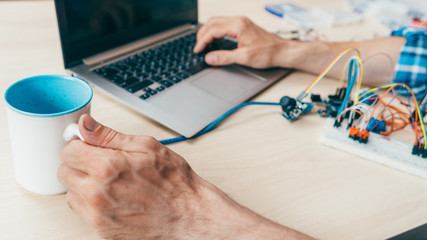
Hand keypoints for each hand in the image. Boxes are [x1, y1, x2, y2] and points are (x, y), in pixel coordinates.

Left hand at [58, 114, 313, 239]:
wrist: (189, 216)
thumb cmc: (174, 183)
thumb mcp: (147, 147)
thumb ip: (109, 135)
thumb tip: (86, 124)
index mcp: (106, 167)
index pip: (68, 151)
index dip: (79, 145)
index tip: (88, 146)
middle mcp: (97, 193)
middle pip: (63, 172)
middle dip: (78, 163)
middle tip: (99, 162)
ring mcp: (98, 215)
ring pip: (71, 194)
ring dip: (83, 184)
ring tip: (110, 181)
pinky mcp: (102, 230)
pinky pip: (83, 212)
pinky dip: (92, 203)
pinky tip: (114, 197)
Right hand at [194, 16, 289, 68]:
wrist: (282, 51)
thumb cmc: (268, 52)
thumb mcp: (244, 57)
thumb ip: (224, 57)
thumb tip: (209, 58)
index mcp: (238, 26)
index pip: (213, 30)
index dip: (202, 40)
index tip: (197, 50)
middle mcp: (239, 21)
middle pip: (213, 22)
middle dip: (202, 34)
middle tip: (197, 46)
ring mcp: (241, 22)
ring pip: (217, 22)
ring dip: (208, 32)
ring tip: (203, 44)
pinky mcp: (243, 26)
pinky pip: (224, 25)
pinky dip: (216, 32)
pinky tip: (215, 41)